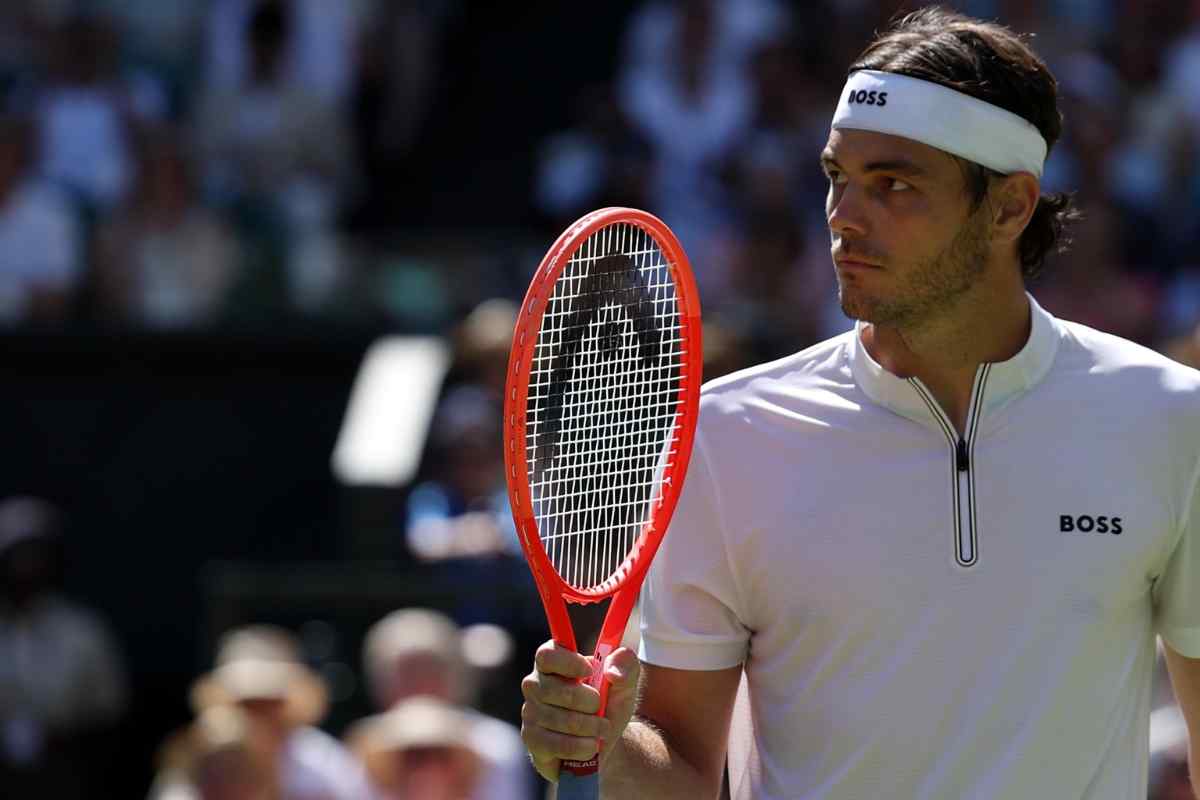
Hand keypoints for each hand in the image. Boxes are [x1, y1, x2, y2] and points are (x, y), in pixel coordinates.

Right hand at [519, 640, 640, 781]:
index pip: (547, 655)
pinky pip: (560, 745)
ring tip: (602, 729)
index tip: (590, 671)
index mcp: (552, 661)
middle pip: (562, 692)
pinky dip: (584, 747)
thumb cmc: (608, 703)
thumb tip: (612, 671)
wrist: (601, 740)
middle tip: (602, 709)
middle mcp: (534, 684)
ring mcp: (530, 711)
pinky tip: (591, 745)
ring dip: (593, 728)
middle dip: (592, 704)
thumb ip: (626, 665)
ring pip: (566, 721)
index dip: (568, 662)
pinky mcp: (532, 739)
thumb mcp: (624, 682)